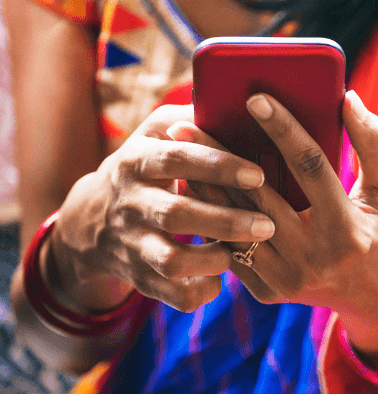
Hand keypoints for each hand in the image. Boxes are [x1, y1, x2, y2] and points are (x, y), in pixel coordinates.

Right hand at [49, 105, 275, 312]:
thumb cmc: (144, 168)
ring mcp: (133, 243)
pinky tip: (219, 276)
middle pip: (177, 214)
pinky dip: (201, 290)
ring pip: (172, 260)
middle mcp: (132, 203)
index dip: (218, 166)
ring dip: (214, 259)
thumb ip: (191, 118)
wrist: (93, 220)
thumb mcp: (155, 133)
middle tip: (268, 225)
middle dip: (226, 221)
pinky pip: (173, 294)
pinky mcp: (139, 276)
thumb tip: (236, 99)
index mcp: (138, 160)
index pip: (178, 158)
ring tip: (240, 251)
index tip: (258, 174)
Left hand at [172, 92, 377, 359]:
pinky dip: (212, 219)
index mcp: (348, 231)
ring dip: (204, 188)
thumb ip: (375, 144)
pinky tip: (194, 191)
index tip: (255, 97)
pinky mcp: (270, 292)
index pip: (310, 167)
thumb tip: (347, 99)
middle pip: (256, 197)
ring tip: (180, 153)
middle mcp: (313, 260)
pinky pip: (232, 251)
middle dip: (219, 156)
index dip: (283, 128)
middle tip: (187, 124)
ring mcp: (287, 280)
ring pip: (234, 226)